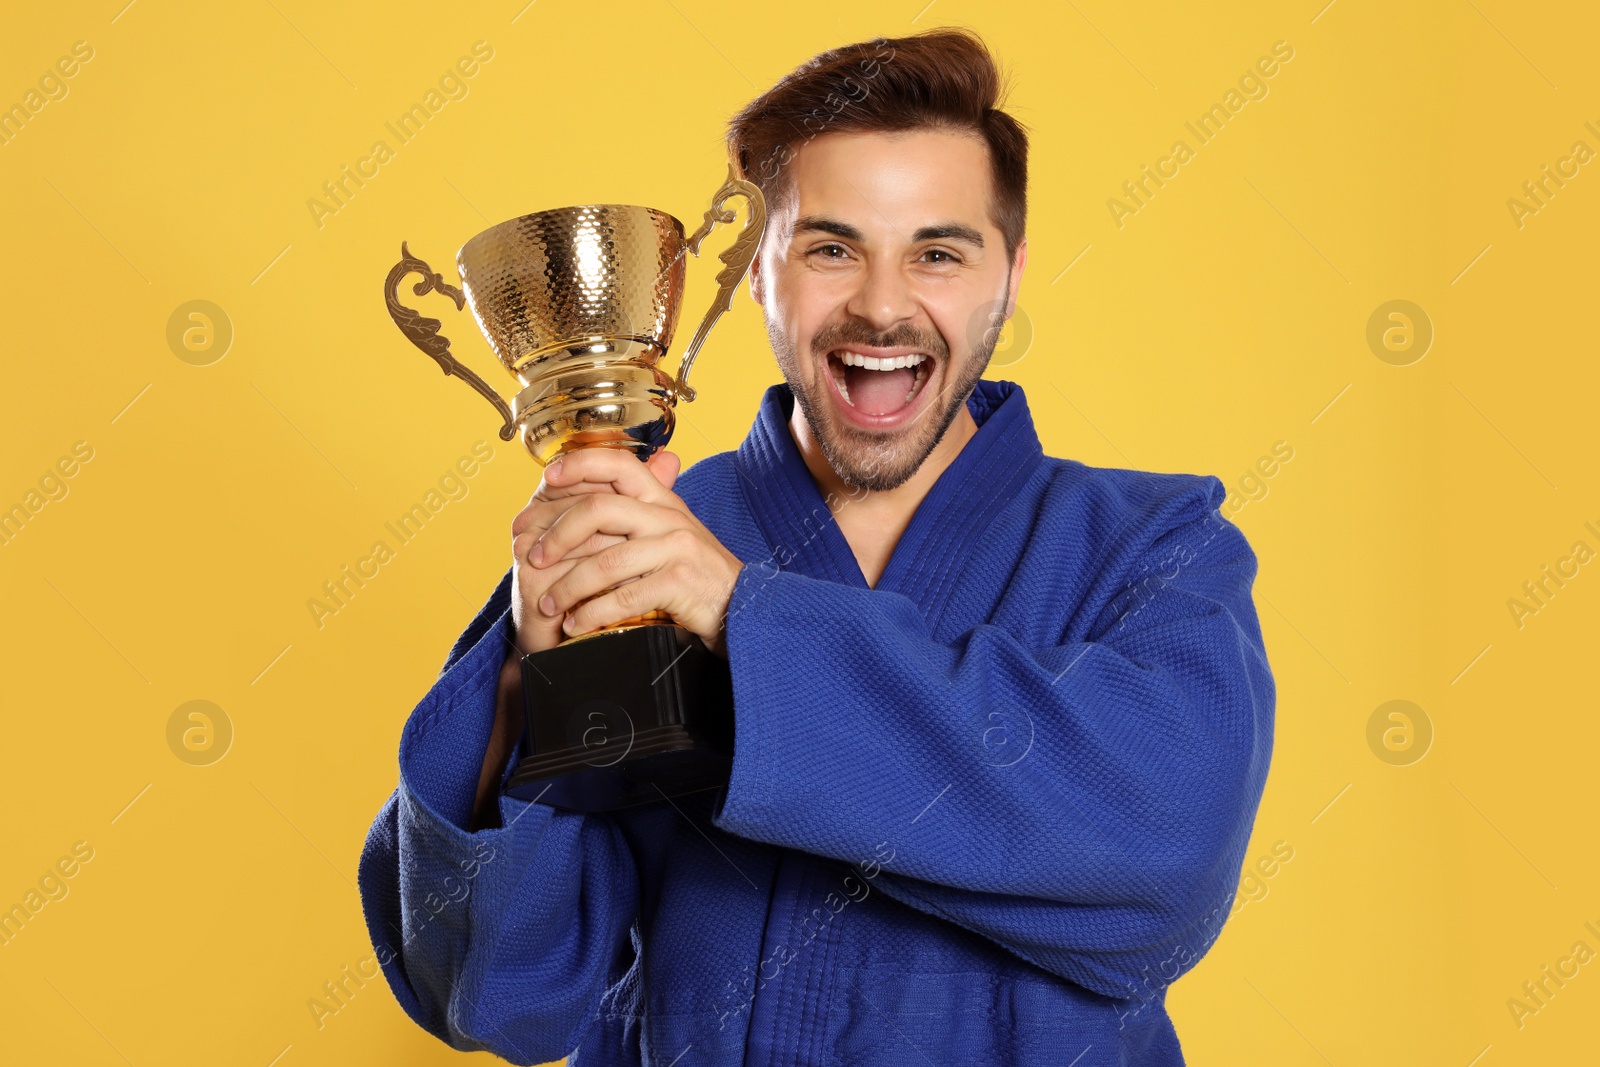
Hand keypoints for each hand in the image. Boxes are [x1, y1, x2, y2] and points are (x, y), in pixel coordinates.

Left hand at [528, 447, 744, 656]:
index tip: (547, 480)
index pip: (618, 464)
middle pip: (598, 509)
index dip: (579, 465)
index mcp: (663, 500)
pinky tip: (576, 626)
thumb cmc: (698, 575)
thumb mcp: (670, 534)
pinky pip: (623, 597)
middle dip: (557, 535)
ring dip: (567, 587)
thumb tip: (585, 500)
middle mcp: (669, 516)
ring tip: (548, 605)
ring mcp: (676, 547)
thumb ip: (635, 516)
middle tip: (533, 557)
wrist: (743, 607)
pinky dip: (592, 614)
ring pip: (605, 561)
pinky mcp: (680, 582)